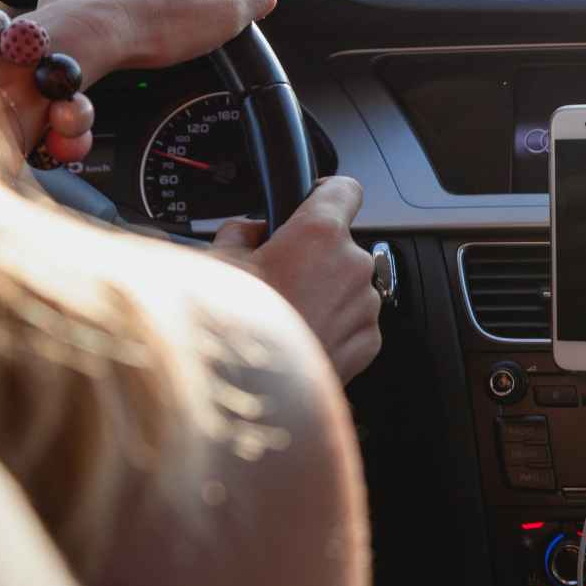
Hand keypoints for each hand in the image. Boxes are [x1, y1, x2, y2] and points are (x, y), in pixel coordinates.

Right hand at [211, 177, 381, 382]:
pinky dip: (332, 325)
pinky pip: (353, 321)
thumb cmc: (233, 331)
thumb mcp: (217, 264)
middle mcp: (352, 265)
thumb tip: (249, 231)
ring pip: (347, 285)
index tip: (313, 200)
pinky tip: (298, 337)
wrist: (250, 397)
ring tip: (283, 315)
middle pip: (340, 244)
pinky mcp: (368, 342)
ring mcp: (365, 305)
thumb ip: (240, 232)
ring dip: (323, 292)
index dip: (325, 192)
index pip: (344, 188)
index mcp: (320, 233)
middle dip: (312, 256)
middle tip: (275, 278)